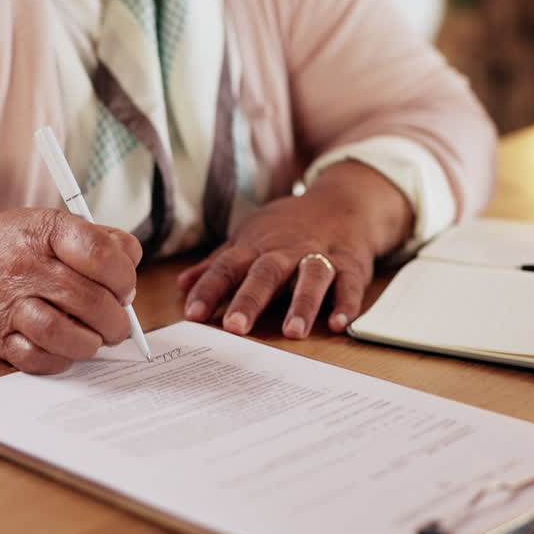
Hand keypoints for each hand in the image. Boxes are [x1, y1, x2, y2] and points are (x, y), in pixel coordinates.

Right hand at [0, 208, 141, 373]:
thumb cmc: (20, 247)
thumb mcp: (57, 224)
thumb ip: (102, 240)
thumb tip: (130, 273)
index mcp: (46, 230)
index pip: (100, 254)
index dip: (124, 277)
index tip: (124, 289)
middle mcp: (25, 265)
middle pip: (88, 299)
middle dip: (115, 320)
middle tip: (117, 324)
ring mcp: (9, 303)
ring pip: (59, 332)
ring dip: (88, 343)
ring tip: (94, 339)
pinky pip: (34, 358)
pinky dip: (59, 360)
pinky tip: (66, 349)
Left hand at [178, 161, 412, 338]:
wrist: (343, 202)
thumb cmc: (289, 227)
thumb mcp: (250, 237)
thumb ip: (218, 264)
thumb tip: (181, 285)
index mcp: (258, 247)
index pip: (228, 266)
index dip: (209, 289)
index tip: (193, 314)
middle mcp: (287, 251)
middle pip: (266, 273)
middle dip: (250, 299)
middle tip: (236, 328)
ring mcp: (321, 257)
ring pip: (311, 278)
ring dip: (302, 304)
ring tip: (292, 331)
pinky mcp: (352, 265)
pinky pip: (350, 285)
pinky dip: (346, 304)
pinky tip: (338, 323)